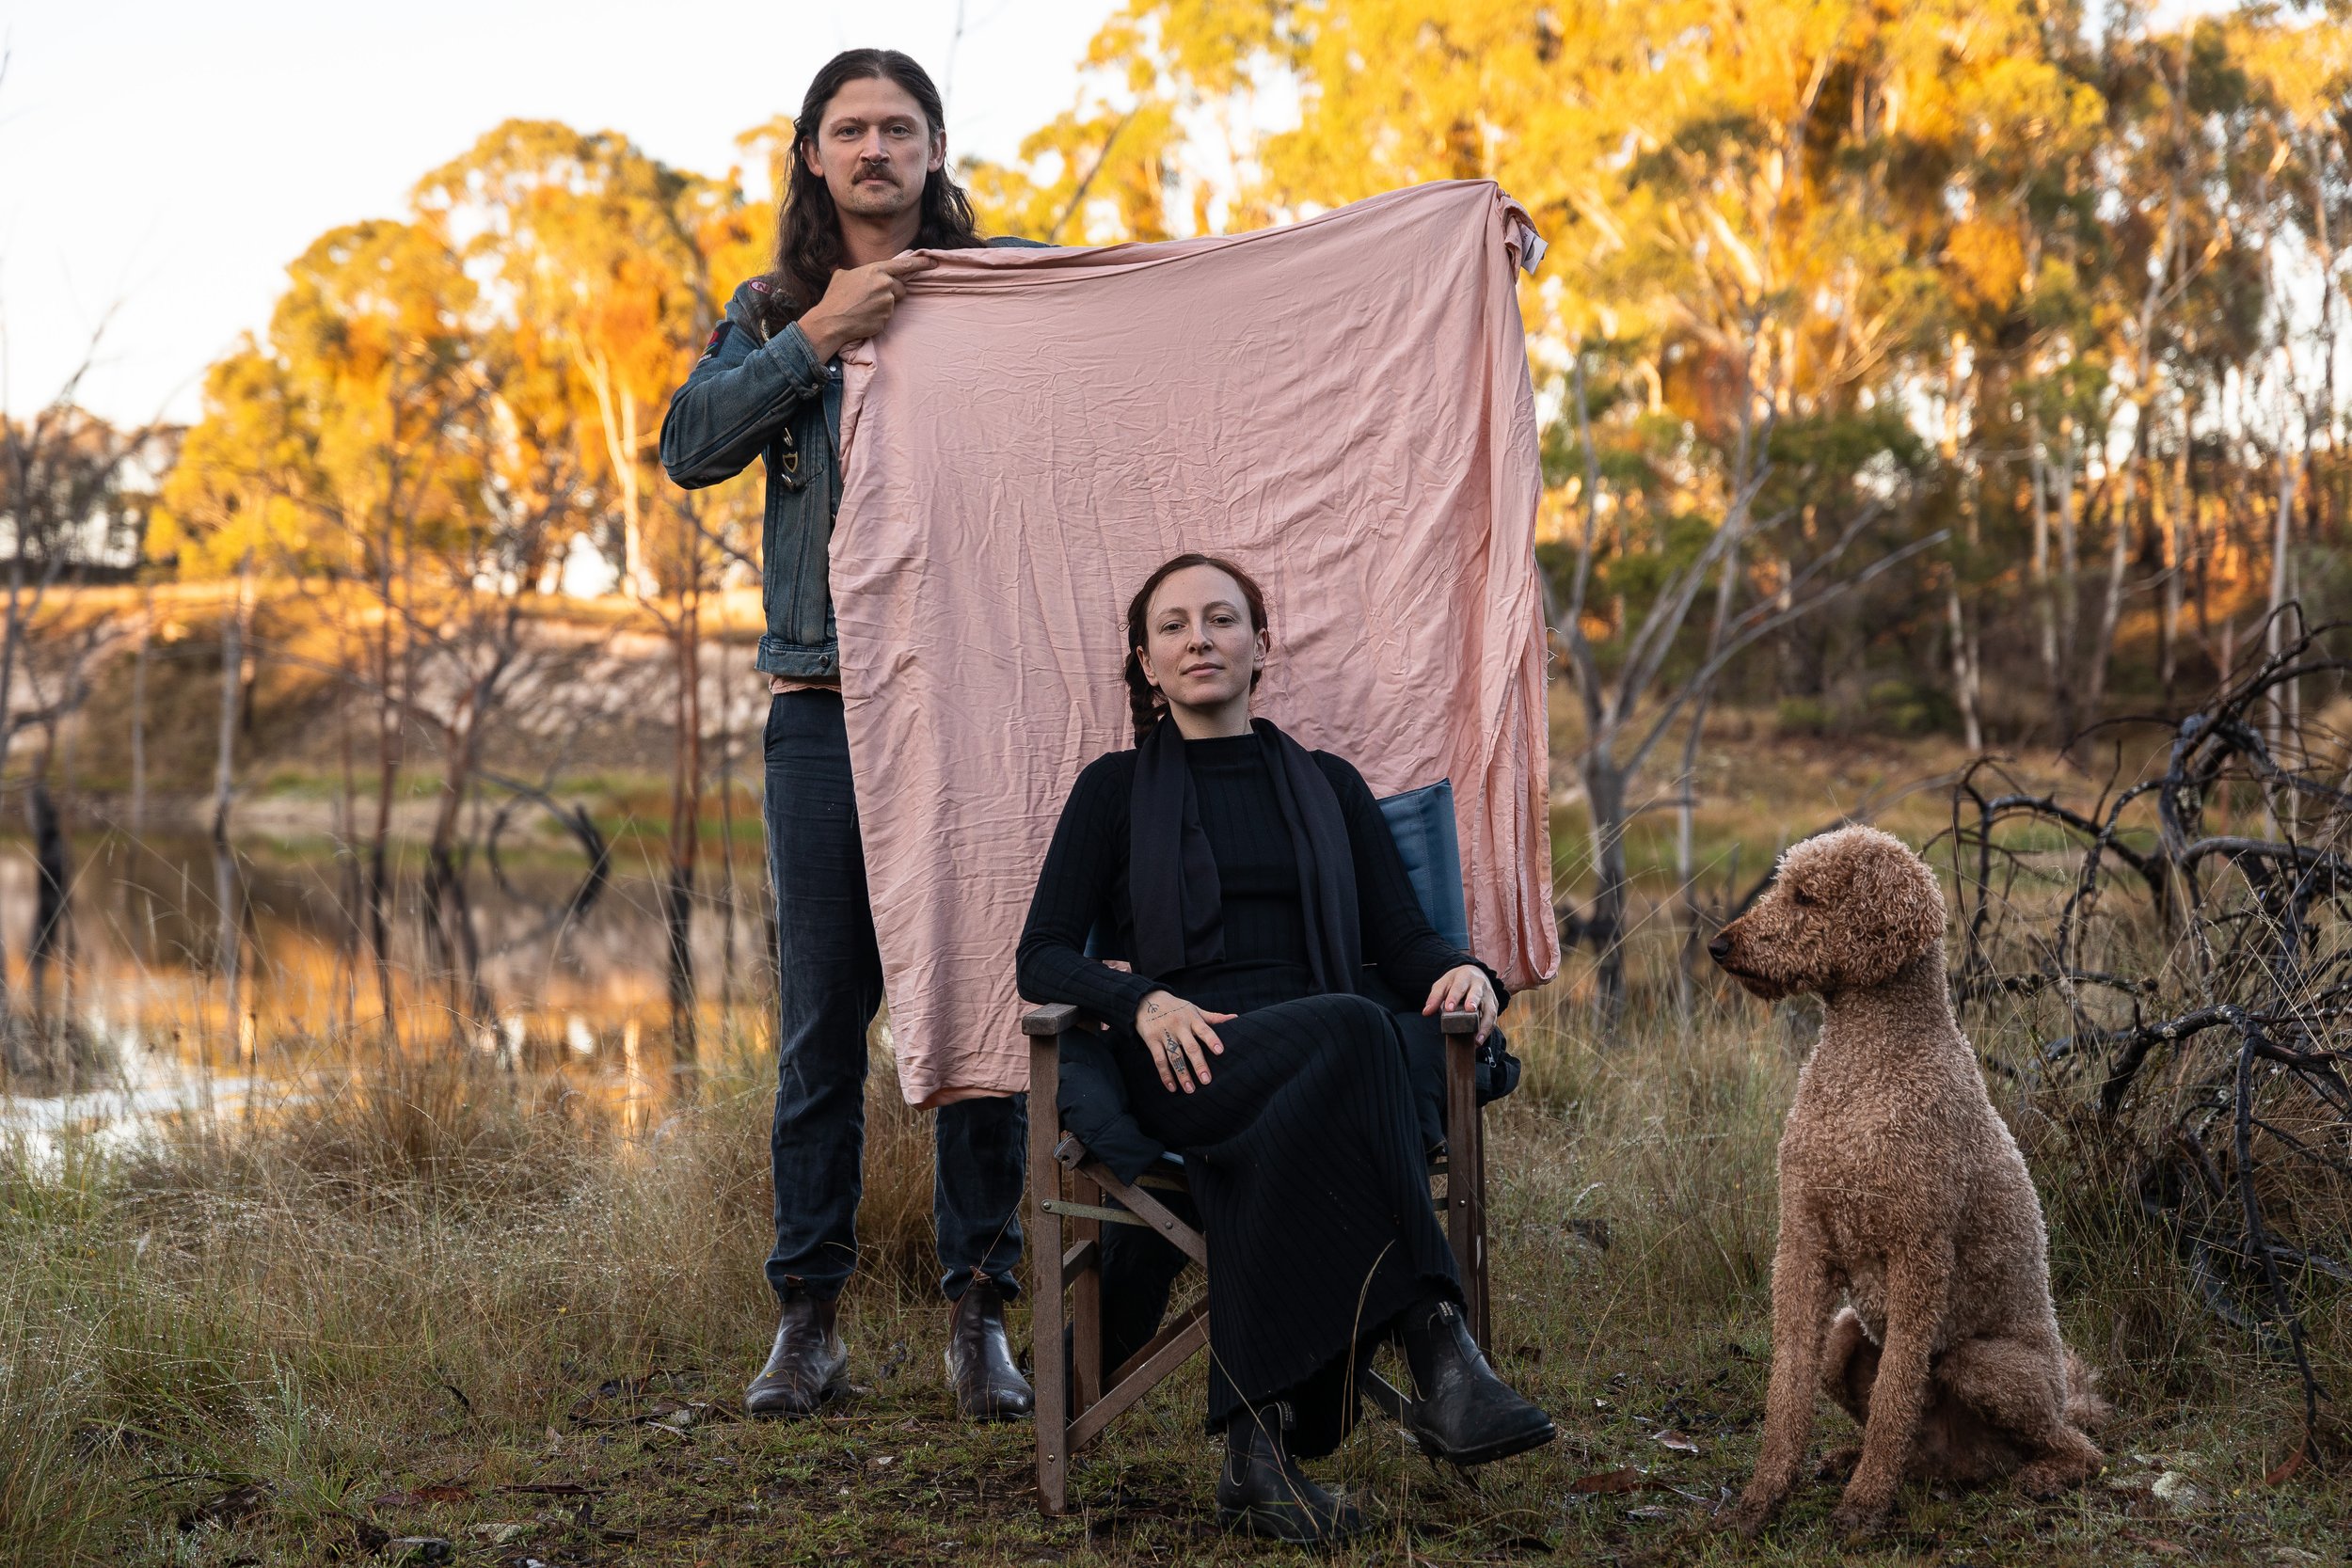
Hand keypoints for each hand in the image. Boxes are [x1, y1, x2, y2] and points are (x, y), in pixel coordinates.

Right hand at [796, 252, 934, 359]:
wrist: (831, 321)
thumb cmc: (835, 297)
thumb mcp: (842, 275)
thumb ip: (857, 272)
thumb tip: (854, 273)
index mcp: (876, 270)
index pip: (904, 265)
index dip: (921, 263)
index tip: (933, 262)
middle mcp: (885, 284)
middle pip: (901, 288)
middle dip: (892, 292)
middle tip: (872, 298)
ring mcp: (887, 303)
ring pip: (894, 303)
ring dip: (884, 305)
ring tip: (864, 307)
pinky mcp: (886, 319)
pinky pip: (887, 317)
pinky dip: (879, 317)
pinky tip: (865, 317)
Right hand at [1133, 989, 1234, 1094]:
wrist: (1146, 1000)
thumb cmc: (1176, 1008)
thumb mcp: (1194, 1009)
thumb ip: (1213, 1017)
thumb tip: (1235, 1018)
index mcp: (1192, 1018)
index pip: (1204, 1030)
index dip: (1212, 1040)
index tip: (1220, 1051)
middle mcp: (1179, 1026)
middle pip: (1191, 1047)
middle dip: (1199, 1064)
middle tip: (1207, 1080)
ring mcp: (1165, 1034)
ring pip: (1175, 1057)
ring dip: (1182, 1074)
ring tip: (1190, 1089)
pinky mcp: (1151, 1040)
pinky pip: (1159, 1060)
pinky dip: (1165, 1075)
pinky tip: (1172, 1087)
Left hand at [1423, 963, 1498, 1042]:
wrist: (1475, 975)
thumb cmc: (1457, 982)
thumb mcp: (1444, 984)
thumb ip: (1435, 997)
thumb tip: (1426, 1012)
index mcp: (1465, 976)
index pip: (1459, 986)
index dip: (1454, 997)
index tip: (1449, 1009)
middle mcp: (1480, 985)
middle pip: (1477, 994)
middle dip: (1473, 1002)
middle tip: (1469, 1011)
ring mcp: (1489, 996)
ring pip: (1490, 1010)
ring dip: (1484, 1025)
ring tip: (1477, 1039)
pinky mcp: (1494, 1005)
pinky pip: (1493, 1019)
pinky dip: (1487, 1031)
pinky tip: (1479, 1040)